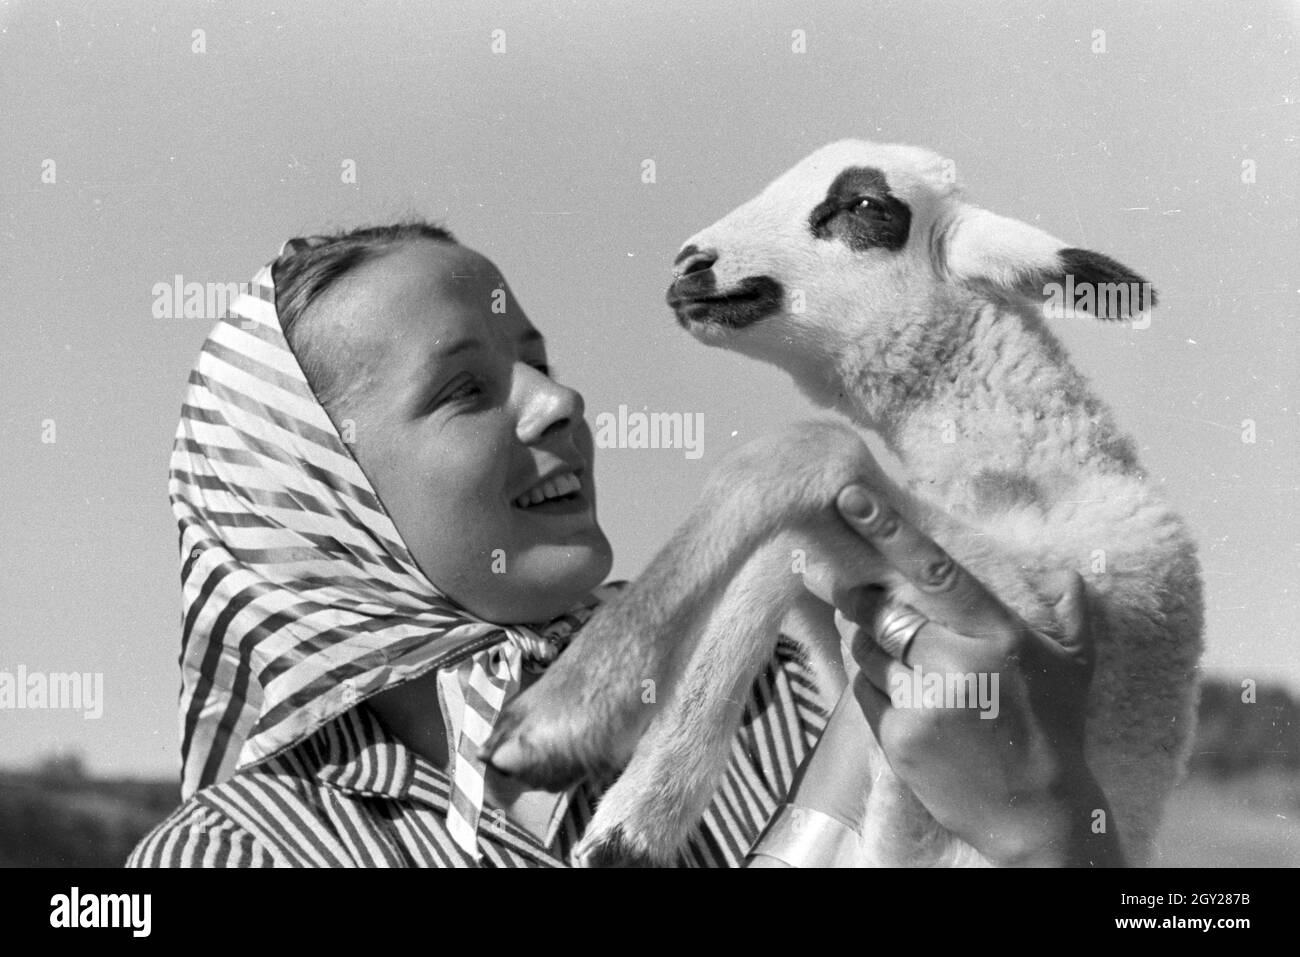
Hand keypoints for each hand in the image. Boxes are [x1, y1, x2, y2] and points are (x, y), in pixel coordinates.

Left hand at [806, 484, 1123, 866]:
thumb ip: (1070, 608)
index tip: (850, 497)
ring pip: (865, 649)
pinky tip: (906, 698)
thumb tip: (1064, 568)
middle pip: (879, 609)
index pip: (934, 569)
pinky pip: (864, 691)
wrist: (1037, 815)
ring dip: (871, 645)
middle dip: (860, 595)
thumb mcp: (1074, 664)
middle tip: (854, 587)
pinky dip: (874, 687)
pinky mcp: (899, 736)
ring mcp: (924, 701)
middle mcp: (958, 662)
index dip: (888, 530)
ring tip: (907, 661)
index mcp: (998, 633)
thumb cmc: (1056, 731)